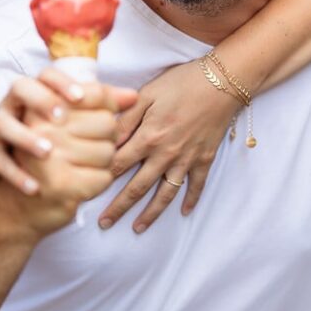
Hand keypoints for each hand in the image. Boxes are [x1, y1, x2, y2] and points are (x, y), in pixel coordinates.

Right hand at [0, 66, 96, 195]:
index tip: (81, 97)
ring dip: (28, 140)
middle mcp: (12, 104)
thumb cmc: (47, 145)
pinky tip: (34, 188)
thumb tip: (133, 97)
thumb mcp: (70, 125)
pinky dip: (15, 175)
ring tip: (49, 153)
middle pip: (24, 91)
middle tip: (66, 123)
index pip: (47, 75)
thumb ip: (99, 109)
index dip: (63, 83)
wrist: (9, 178)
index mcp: (34, 92)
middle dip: (47, 106)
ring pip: (5, 124)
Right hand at [15, 75, 137, 235]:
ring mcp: (49, 154)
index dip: (108, 102)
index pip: (93, 93)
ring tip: (80, 166)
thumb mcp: (58, 124)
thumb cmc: (44, 158)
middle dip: (105, 138)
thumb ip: (95, 103)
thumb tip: (133, 96)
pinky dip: (98, 184)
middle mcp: (41, 126)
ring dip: (102, 164)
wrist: (14, 205)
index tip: (106, 112)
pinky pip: (103, 178)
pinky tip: (79, 184)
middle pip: (106, 123)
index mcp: (38, 105)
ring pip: (108, 152)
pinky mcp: (59, 183)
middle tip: (85, 148)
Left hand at [97, 61, 239, 232]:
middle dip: (119, 207)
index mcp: (148, 137)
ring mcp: (187, 159)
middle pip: (138, 187)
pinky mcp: (205, 159)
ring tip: (137, 229)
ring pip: (165, 193)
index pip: (118, 165)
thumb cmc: (181, 83)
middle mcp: (166, 154)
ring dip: (151, 213)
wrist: (223, 82)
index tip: (87, 192)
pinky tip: (183, 213)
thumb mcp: (147, 94)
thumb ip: (125, 118)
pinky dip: (191, 200)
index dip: (101, 178)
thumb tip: (103, 138)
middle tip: (104, 224)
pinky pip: (196, 185)